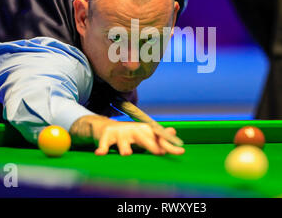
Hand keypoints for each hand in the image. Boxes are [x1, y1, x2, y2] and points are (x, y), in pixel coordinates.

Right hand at [69, 115, 184, 155]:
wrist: (105, 127)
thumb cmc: (129, 134)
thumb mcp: (144, 135)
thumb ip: (159, 137)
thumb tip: (174, 132)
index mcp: (144, 130)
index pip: (159, 138)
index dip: (169, 145)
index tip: (180, 151)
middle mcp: (133, 130)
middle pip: (143, 138)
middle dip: (151, 145)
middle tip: (159, 152)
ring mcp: (119, 132)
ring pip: (123, 143)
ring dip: (125, 148)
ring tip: (127, 153)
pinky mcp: (106, 136)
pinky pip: (105, 144)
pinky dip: (103, 148)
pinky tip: (100, 153)